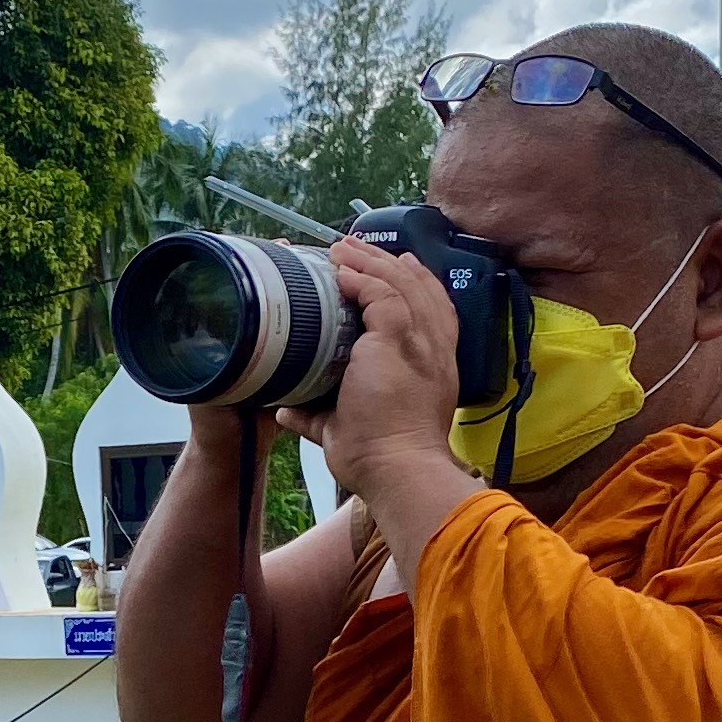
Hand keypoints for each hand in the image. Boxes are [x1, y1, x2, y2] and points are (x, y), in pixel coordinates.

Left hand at [284, 236, 477, 572]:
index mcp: (434, 370)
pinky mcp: (398, 342)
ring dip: (371, 263)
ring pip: (402, 285)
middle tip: (362, 250)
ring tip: (344, 249)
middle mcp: (435, 352)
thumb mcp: (348, 431)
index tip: (398, 269)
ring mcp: (420, 344)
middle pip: (422, 290)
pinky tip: (342, 271)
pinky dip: (362, 278)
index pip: (435, 314)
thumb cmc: (380, 462)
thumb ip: (320, 416)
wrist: (398, 471)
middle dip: (392, 265)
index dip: (417, 287)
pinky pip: (382, 294)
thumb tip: (285, 413)